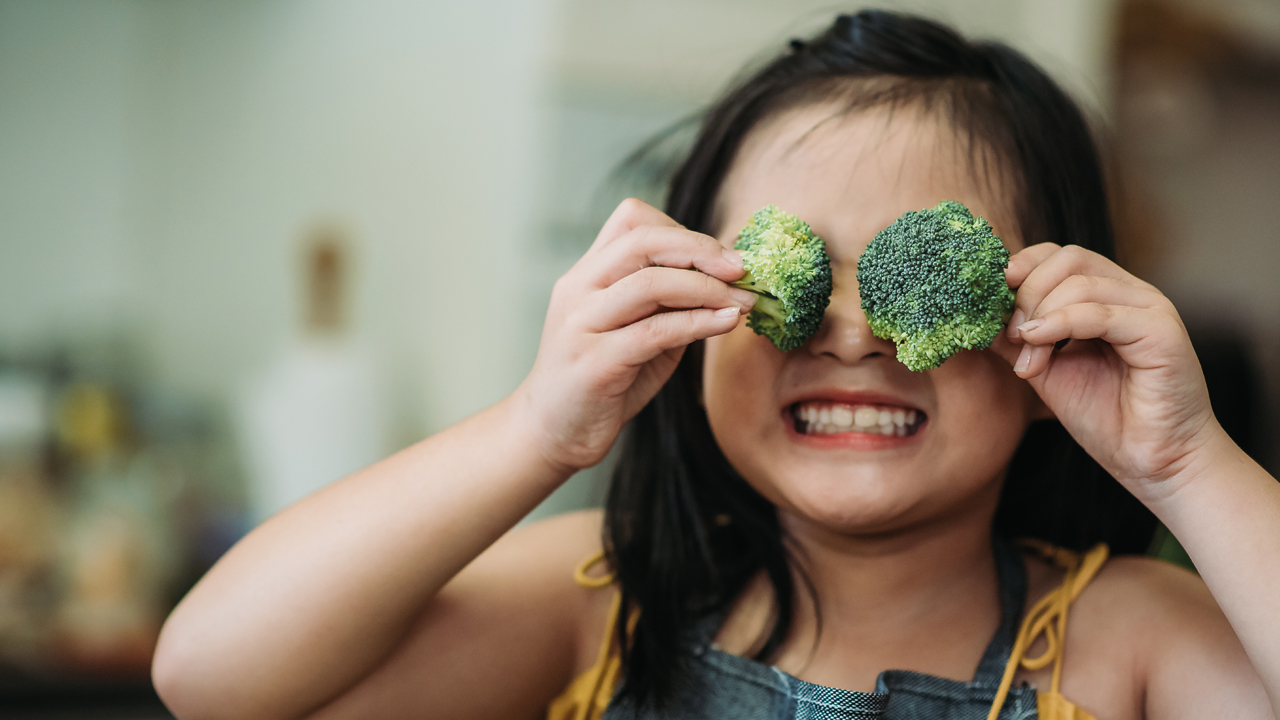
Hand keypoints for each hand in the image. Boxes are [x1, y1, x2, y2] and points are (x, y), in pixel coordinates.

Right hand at [513, 199, 754, 475]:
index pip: (632, 220)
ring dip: (707, 288)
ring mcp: (581, 324)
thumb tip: (728, 282)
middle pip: (643, 241)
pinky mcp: (594, 362)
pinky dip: (699, 322)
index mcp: (586, 274)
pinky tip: (726, 323)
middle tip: (742, 270)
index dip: (682, 231)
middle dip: (701, 250)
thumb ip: (669, 304)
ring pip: (650, 283)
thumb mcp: (637, 332)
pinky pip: (655, 331)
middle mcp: (578, 290)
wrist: (552, 433)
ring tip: (742, 302)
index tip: (721, 256)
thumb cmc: (601, 381)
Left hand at [991, 243, 1223, 499]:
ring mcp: (1149, 308)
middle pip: (1068, 259)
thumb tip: (975, 316)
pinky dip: (1060, 324)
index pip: (1058, 256)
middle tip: (1011, 335)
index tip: (992, 298)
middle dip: (1026, 292)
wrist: (1153, 461)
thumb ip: (1016, 340)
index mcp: (1106, 296)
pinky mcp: (1161, 331)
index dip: (1021, 268)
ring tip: (1029, 360)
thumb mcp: (1046, 370)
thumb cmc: (1107, 417)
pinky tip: (1037, 345)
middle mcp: (1130, 294)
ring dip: (1039, 318)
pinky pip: (1100, 313)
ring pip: (1080, 283)